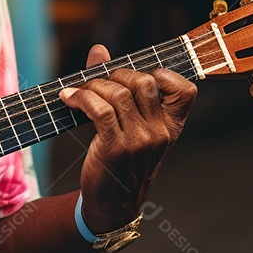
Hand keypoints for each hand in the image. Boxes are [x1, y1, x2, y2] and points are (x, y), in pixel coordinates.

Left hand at [58, 44, 196, 233]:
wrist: (112, 202)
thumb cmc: (119, 158)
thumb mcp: (127, 124)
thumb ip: (116, 85)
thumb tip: (99, 49)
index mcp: (171, 125)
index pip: (184, 89)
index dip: (162, 74)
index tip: (134, 79)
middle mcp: (161, 132)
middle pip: (143, 81)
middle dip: (114, 75)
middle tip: (96, 85)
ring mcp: (141, 141)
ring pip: (117, 93)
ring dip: (91, 86)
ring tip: (77, 93)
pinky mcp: (116, 148)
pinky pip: (99, 109)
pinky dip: (80, 98)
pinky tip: (68, 98)